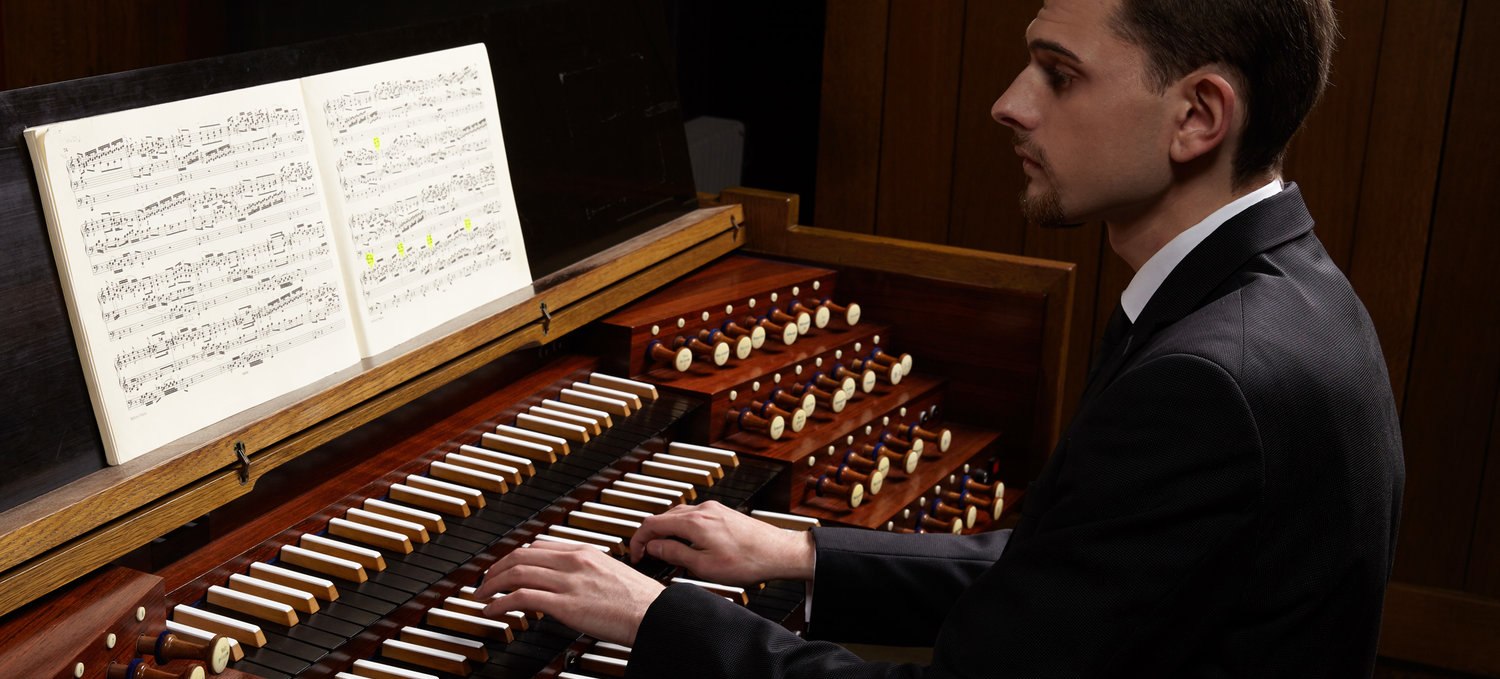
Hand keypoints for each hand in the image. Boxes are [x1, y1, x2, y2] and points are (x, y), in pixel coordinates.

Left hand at [475, 542, 663, 645]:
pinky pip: (522, 598)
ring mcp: (569, 582)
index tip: (504, 568)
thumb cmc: (639, 600)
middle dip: (496, 569)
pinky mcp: (566, 604)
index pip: (538, 546)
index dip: (514, 557)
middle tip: (484, 581)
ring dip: (492, 585)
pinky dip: (500, 603)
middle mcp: (573, 562)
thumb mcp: (610, 573)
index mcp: (584, 552)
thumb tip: (567, 582)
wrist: (654, 614)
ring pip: (517, 573)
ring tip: (482, 596)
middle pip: (521, 555)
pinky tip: (493, 610)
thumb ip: (586, 572)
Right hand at [629, 500, 814, 585]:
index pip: (652, 524)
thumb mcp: (703, 566)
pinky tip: (688, 546)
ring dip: (668, 533)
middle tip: (648, 555)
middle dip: (651, 536)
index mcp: (693, 522)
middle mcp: (702, 510)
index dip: (638, 540)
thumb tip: (654, 547)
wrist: (778, 552)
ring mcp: (713, 510)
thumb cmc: (747, 561)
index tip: (636, 554)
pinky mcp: (722, 514)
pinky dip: (683, 530)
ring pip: (678, 517)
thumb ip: (674, 553)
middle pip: (663, 517)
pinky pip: (693, 518)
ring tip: (668, 554)